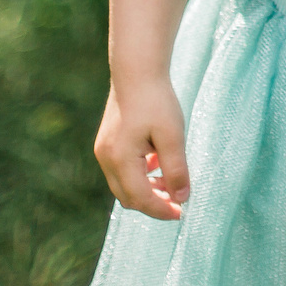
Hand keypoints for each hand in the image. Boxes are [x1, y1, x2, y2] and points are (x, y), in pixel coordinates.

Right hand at [95, 77, 189, 219]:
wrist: (137, 72)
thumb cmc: (157, 101)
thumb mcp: (172, 135)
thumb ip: (176, 168)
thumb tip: (182, 198)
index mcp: (120, 158)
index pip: (140, 198)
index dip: (161, 210)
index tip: (182, 213)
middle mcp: (106, 159)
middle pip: (128, 197)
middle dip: (153, 204)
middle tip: (179, 202)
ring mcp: (104, 152)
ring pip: (124, 186)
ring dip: (147, 190)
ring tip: (172, 185)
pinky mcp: (107, 145)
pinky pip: (122, 172)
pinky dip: (139, 176)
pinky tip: (158, 165)